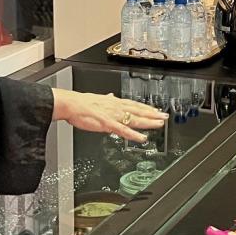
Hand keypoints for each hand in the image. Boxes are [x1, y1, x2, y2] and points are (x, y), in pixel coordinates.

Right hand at [50, 88, 166, 143]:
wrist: (70, 104)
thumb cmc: (81, 103)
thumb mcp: (97, 99)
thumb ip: (107, 99)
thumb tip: (111, 96)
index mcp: (114, 102)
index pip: (134, 105)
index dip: (146, 108)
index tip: (156, 110)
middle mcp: (117, 107)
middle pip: (138, 111)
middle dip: (153, 114)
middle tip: (164, 116)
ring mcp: (113, 115)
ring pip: (135, 119)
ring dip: (148, 122)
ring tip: (159, 124)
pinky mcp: (108, 124)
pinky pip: (124, 130)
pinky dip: (134, 134)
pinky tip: (142, 138)